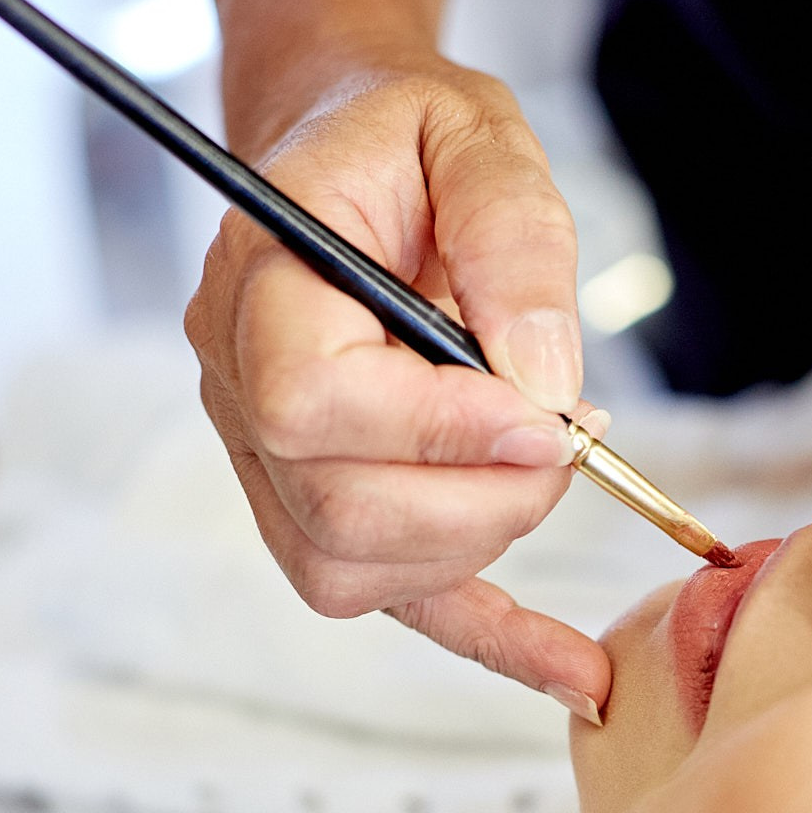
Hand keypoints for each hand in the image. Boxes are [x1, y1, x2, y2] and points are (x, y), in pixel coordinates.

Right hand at [185, 50, 609, 719]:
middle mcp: (239, 391)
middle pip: (340, 511)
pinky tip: (572, 672)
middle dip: (485, 496)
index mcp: (258, 287)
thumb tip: (543, 386)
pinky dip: (489, 639)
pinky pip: (392, 599)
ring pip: (351, 572)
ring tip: (551, 458)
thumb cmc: (411, 140)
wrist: (356, 151)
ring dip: (483, 541)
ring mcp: (269, 463)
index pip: (313, 406)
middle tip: (571, 436)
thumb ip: (513, 243)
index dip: (439, 431)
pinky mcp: (323, 507)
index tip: (547, 414)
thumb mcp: (479, 141)